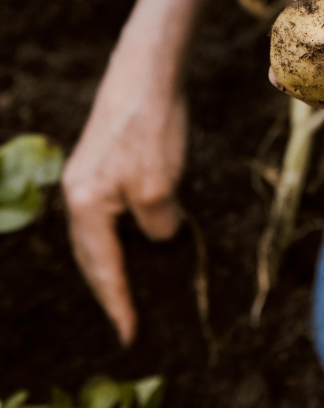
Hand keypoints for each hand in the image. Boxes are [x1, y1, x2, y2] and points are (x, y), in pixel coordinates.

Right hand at [61, 56, 186, 345]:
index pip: (103, 268)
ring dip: (112, 260)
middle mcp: (78, 194)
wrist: (146, 72)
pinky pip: (108, 210)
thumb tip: (160, 235)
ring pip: (98, 232)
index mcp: (86, 207)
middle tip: (124, 320)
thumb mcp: (161, 187)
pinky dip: (120, 231)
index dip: (117, 302)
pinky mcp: (103, 159)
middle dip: (107, 288)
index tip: (128, 334)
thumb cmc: (152, 130)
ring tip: (127, 287)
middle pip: (91, 255)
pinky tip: (137, 233)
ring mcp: (87, 175)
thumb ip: (158, 223)